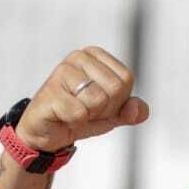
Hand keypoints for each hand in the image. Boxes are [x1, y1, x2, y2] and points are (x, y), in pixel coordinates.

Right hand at [15, 46, 149, 151]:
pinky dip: (75, 122)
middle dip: (105, 109)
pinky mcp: (51, 91)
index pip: (126, 79)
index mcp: (95, 55)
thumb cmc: (80, 116)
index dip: (118, 100)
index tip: (99, 104)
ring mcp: (62, 72)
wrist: (48, 132)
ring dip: (90, 115)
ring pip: (99, 100)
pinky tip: (63, 116)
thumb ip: (131, 111)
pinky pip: (80, 113)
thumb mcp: (112, 114)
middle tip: (86, 109)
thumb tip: (140, 109)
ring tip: (74, 111)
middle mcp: (78, 57)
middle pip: (116, 88)